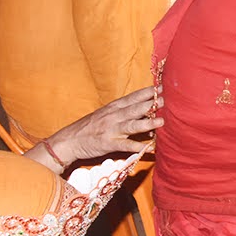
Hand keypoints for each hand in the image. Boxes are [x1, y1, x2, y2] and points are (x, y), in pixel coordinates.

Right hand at [42, 86, 162, 167]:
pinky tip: (149, 148)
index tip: (162, 87)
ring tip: (161, 122)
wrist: (69, 141)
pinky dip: (138, 147)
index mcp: (114, 107)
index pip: (133, 97)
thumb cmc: (91, 126)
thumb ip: (124, 110)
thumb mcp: (106, 114)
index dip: (148, 92)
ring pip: (131, 125)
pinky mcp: (108, 144)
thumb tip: (146, 108)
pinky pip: (125, 145)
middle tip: (166, 100)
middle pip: (135, 108)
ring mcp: (111, 130)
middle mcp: (113, 116)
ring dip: (147, 124)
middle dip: (151, 104)